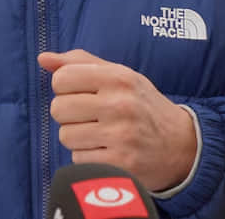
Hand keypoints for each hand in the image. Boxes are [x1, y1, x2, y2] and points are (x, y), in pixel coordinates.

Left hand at [37, 49, 196, 192]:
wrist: (181, 144)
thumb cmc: (142, 105)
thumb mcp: (120, 75)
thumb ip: (81, 63)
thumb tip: (43, 58)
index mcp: (119, 77)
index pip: (62, 78)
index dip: (65, 87)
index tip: (80, 93)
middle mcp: (120, 104)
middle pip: (59, 109)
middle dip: (69, 114)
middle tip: (90, 116)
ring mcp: (120, 136)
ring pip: (66, 136)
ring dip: (77, 137)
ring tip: (100, 134)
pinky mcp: (120, 164)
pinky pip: (78, 159)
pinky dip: (87, 156)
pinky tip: (107, 150)